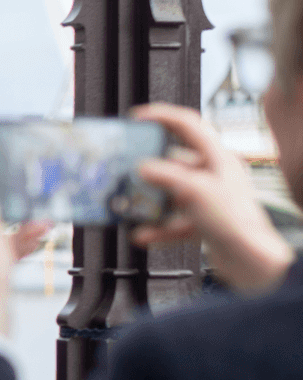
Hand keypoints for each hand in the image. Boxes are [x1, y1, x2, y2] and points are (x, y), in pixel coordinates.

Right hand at [130, 103, 294, 292]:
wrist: (251, 262)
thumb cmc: (236, 222)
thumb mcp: (194, 190)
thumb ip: (164, 175)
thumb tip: (142, 167)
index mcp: (218, 158)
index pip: (188, 124)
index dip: (160, 116)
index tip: (137, 119)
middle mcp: (215, 175)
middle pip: (174, 160)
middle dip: (149, 166)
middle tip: (128, 167)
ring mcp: (209, 199)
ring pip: (171, 192)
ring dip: (150, 201)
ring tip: (132, 204)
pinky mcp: (204, 221)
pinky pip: (173, 219)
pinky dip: (157, 227)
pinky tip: (143, 234)